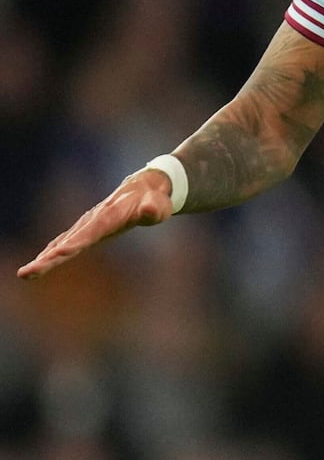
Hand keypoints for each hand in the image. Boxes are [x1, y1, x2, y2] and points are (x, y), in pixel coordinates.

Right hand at [17, 167, 177, 280]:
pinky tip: (40, 262)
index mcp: (110, 216)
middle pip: (69, 240)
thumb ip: (154, 208)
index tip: (59, 253)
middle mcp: (94, 220)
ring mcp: (88, 224)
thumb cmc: (155, 200)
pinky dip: (52, 251)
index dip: (75, 243)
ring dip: (45, 257)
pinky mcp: (87, 228)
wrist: (146, 186)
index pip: (90, 232)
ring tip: (26, 273)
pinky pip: (66, 240)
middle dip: (49, 257)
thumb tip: (150, 210)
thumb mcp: (160, 204)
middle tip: (29, 271)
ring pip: (63, 241)